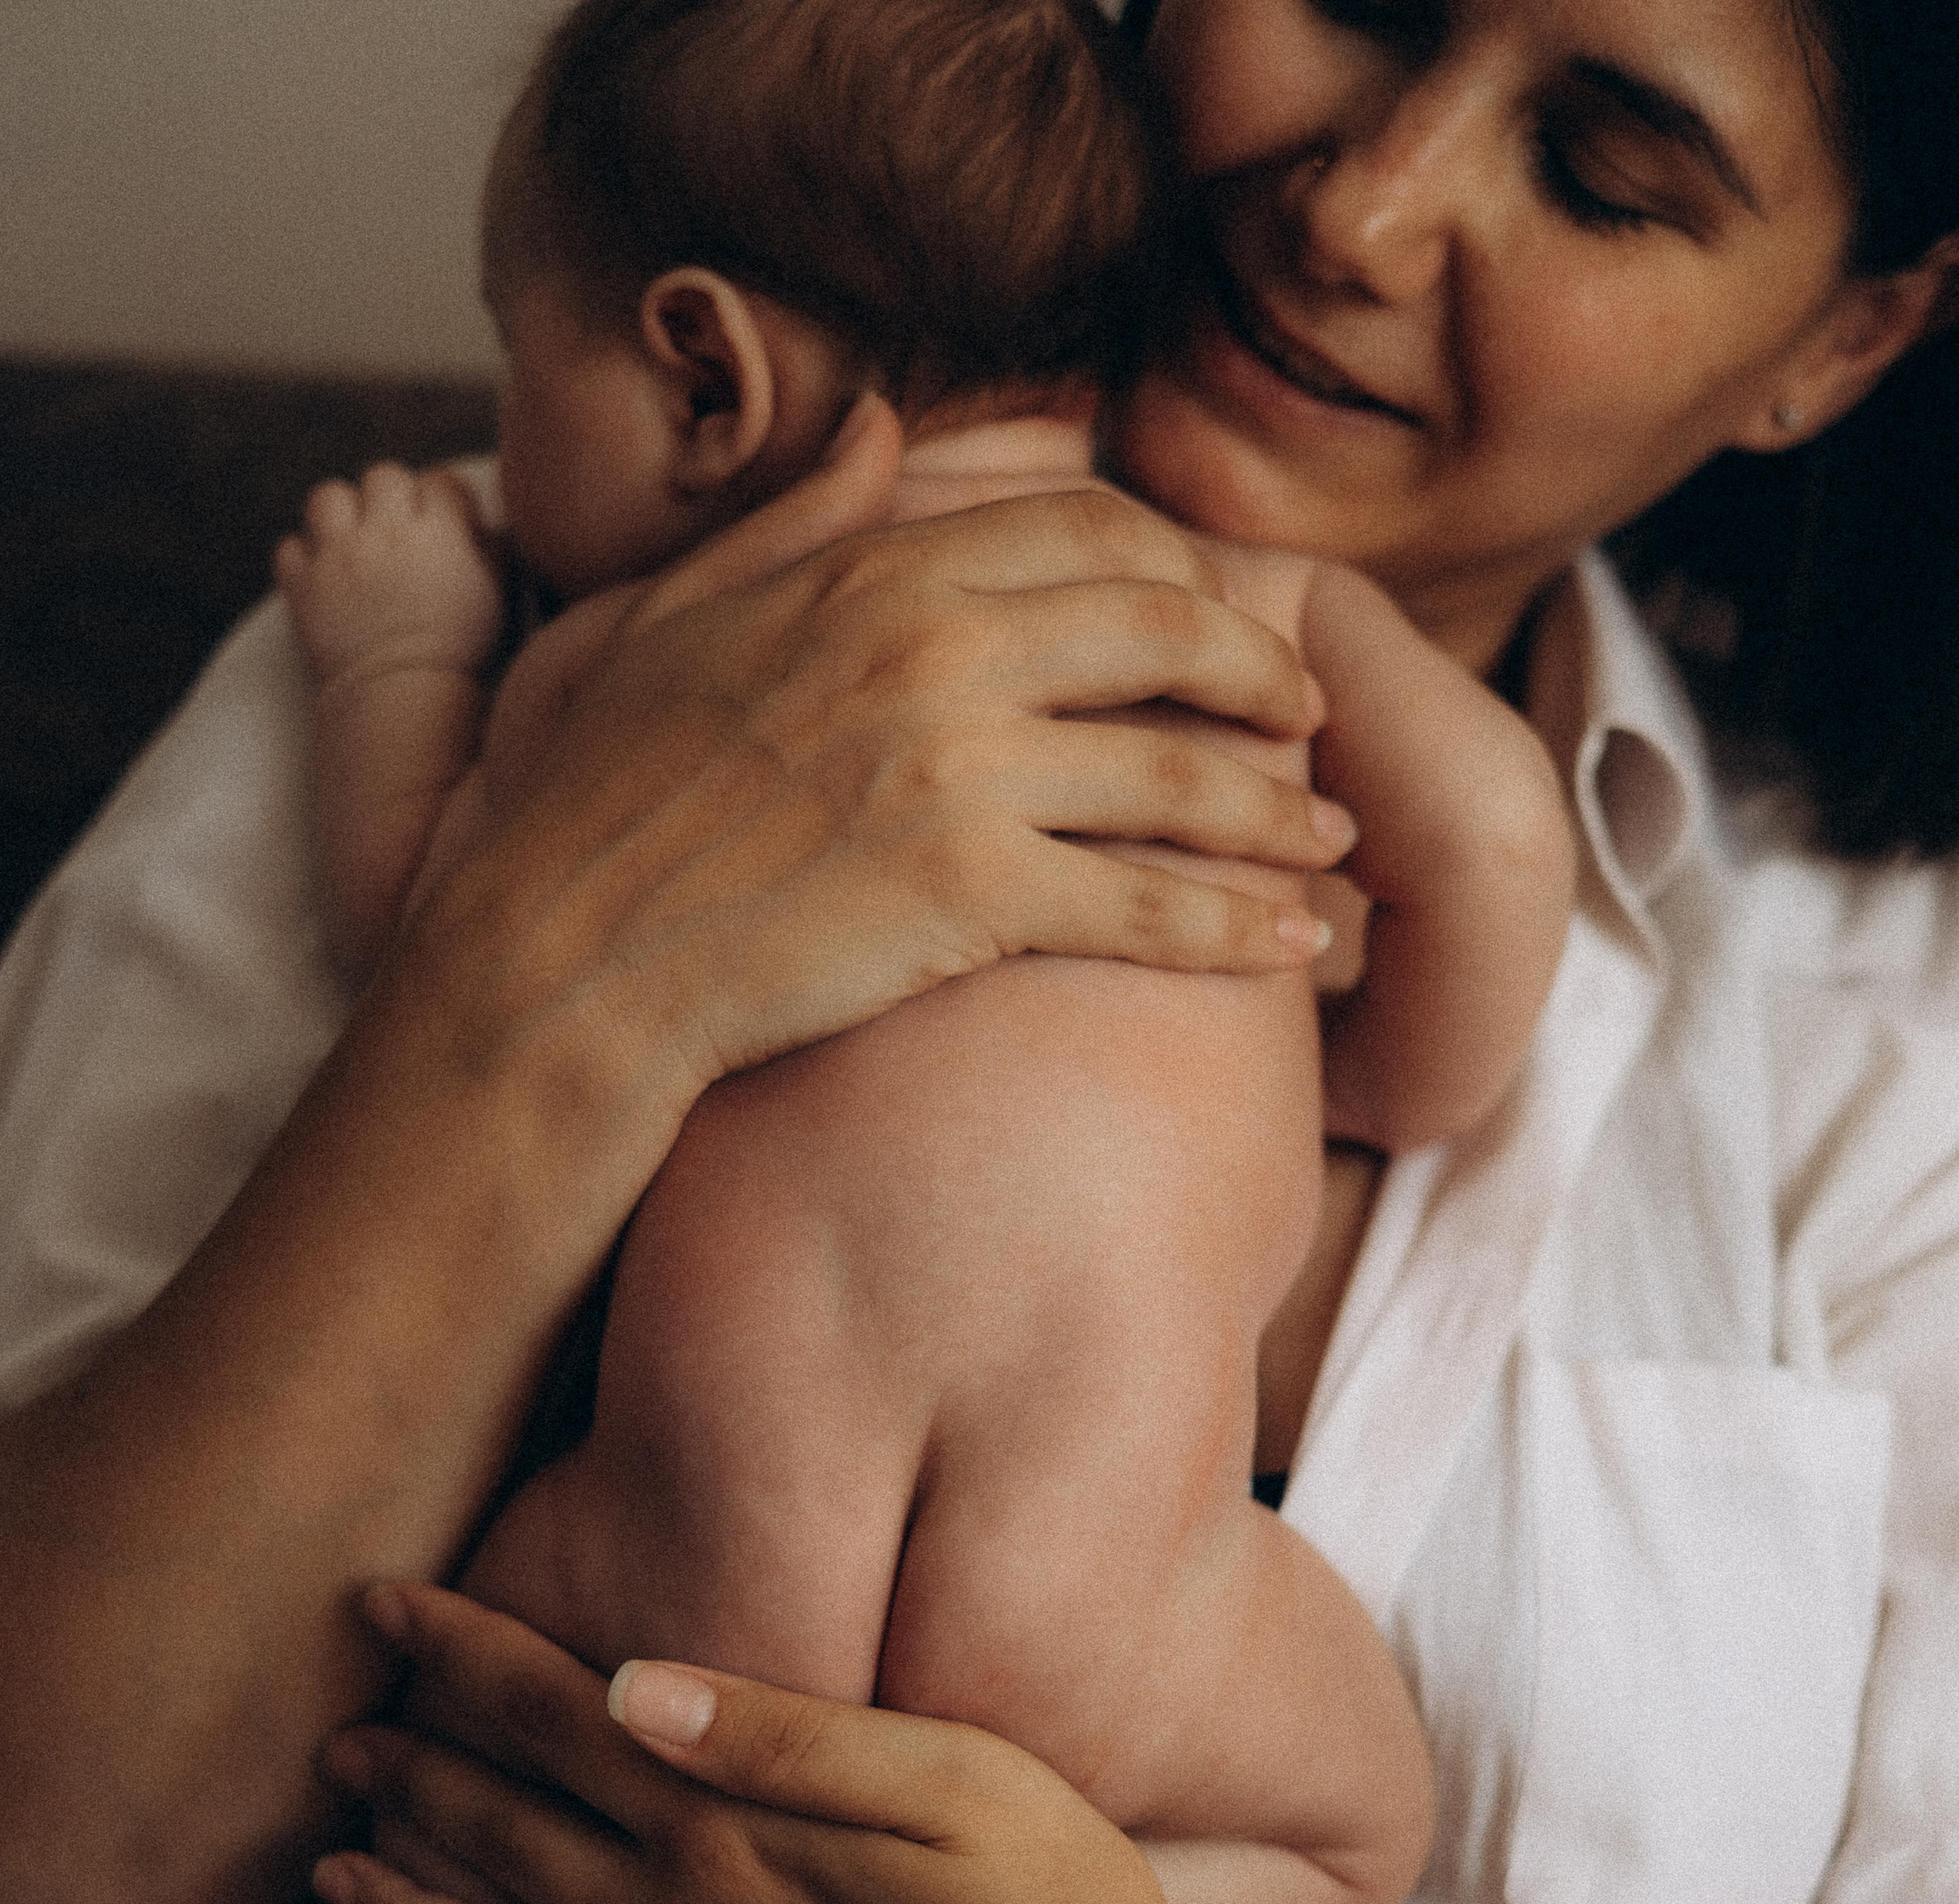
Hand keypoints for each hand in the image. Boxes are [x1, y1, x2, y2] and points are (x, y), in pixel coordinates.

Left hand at [313, 1582, 1265, 1903]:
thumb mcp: (952, 1778)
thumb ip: (784, 1733)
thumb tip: (631, 1682)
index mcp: (728, 1836)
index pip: (557, 1720)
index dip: (458, 1656)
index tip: (381, 1605)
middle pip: (501, 1837)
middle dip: (407, 1775)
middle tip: (336, 1737)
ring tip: (331, 1881)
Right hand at [394, 396, 1348, 1154]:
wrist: (555, 963)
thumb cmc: (598, 803)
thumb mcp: (677, 617)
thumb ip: (801, 515)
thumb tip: (888, 422)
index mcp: (874, 567)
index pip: (1092, 530)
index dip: (1188, 576)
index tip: (1229, 622)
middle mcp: (931, 647)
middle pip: (1164, 630)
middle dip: (1261, 675)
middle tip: (1312, 721)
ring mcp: (955, 769)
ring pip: (1179, 770)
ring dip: (1278, 811)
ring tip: (1331, 845)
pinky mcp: (966, 894)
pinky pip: (1145, 902)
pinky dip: (1235, 923)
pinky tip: (1292, 943)